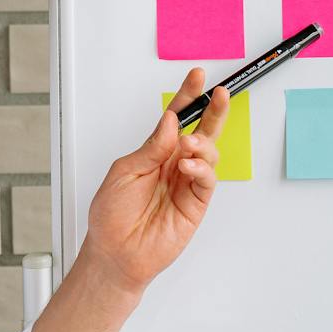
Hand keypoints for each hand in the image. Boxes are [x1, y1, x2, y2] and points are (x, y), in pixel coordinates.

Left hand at [79, 68, 229, 295]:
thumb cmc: (112, 216)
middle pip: (201, 131)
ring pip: (208, 154)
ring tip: (188, 146)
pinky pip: (206, 180)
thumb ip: (151, 148)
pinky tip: (187, 166)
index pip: (176, 119)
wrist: (115, 254)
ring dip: (202, 144)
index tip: (197, 77)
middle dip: (213, 111)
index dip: (187, 97)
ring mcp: (186, 184)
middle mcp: (173, 165)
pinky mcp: (195, 204)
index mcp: (155, 152)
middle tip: (219, 94)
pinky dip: (201, 169)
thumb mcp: (124, 172)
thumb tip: (171, 122)